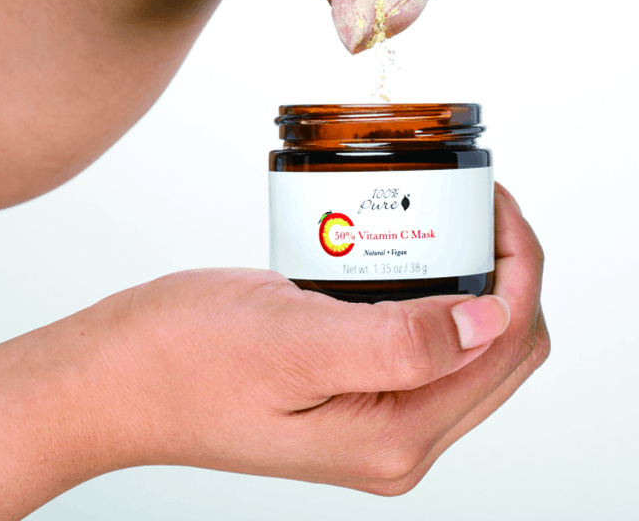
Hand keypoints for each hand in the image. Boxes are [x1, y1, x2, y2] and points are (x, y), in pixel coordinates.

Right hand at [0, 185, 545, 516]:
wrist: (119, 375)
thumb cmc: (185, 360)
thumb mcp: (293, 344)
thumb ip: (398, 344)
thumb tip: (488, 320)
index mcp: (396, 436)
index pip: (505, 346)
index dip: (518, 269)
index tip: (494, 203)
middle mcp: (397, 434)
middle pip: (499, 346)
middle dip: (506, 271)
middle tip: (478, 203)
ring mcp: (376, 410)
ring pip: (467, 340)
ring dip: (475, 278)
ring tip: (454, 217)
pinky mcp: (352, 383)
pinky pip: (422, 335)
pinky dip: (433, 286)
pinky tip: (411, 247)